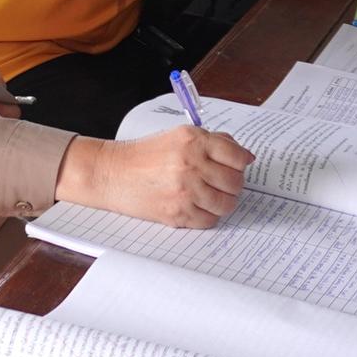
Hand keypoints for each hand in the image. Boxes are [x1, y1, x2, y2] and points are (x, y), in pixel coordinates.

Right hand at [56, 126, 254, 228]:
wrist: (111, 173)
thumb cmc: (144, 155)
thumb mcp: (177, 136)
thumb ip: (211, 142)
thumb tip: (245, 155)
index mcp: (192, 140)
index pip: (237, 155)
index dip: (240, 162)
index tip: (237, 164)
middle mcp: (191, 164)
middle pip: (235, 182)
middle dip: (231, 183)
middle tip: (218, 181)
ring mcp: (186, 190)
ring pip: (227, 204)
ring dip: (221, 201)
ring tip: (206, 194)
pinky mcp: (179, 213)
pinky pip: (210, 220)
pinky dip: (206, 215)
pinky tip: (194, 205)